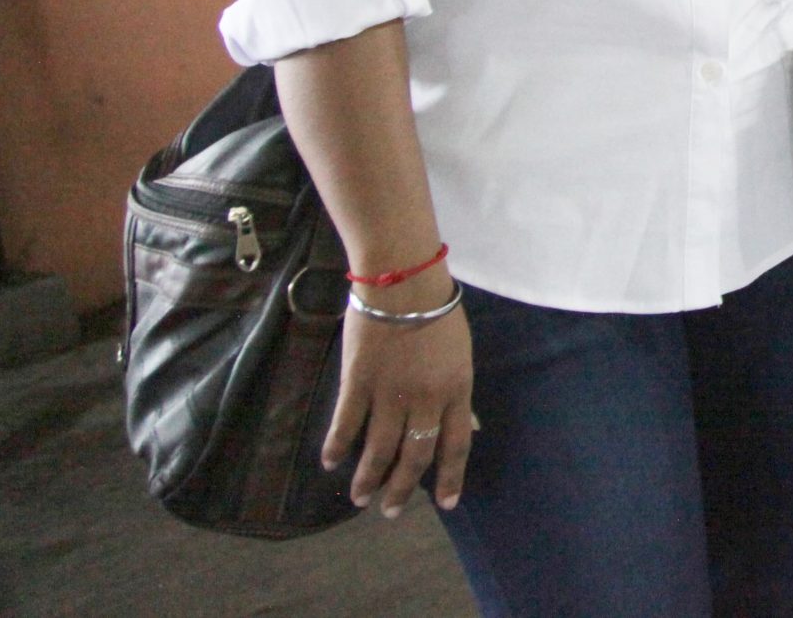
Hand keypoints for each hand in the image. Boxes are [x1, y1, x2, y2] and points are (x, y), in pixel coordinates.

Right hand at [324, 267, 473, 517]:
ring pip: (379, 449)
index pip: (455, 445)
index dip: (450, 478)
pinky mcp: (358, 382)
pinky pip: (347, 424)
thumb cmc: (436, 311)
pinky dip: (338, 447)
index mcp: (457, 388)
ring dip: (368, 478)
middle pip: (414, 456)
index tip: (447, 504)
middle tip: (390, 511)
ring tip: (360, 498)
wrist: (403, 281)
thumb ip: (455, 391)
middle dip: (402, 489)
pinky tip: (331, 463)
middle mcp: (425, 398)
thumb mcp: (460, 354)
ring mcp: (390, 392)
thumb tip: (461, 426)